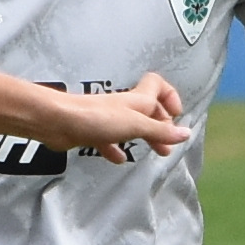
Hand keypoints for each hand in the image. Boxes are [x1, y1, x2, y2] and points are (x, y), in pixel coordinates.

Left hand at [59, 71, 190, 161]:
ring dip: (143, 137)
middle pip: (148, 110)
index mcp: (137, 100)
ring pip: (130, 126)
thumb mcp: (135, 125)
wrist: (58, 122)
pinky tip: (119, 159)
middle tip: (167, 145)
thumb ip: (160, 131)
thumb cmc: (97, 118)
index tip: (175, 115)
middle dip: (161, 125)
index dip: (170, 96)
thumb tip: (187, 133)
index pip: (158, 85)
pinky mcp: (92, 132)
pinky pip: (108, 140)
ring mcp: (106, 119)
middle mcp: (123, 106)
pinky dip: (116, 148)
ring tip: (153, 152)